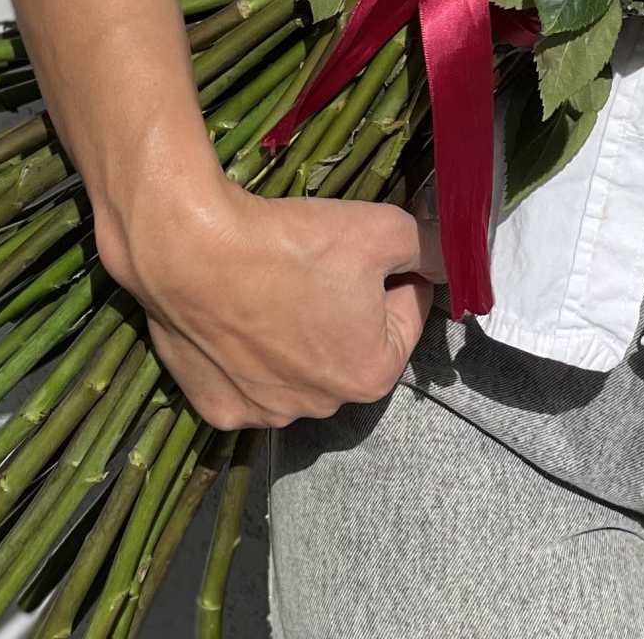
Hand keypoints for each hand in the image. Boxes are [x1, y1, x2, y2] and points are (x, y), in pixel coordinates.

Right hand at [105, 170, 447, 428]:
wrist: (192, 251)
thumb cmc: (294, 242)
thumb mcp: (384, 228)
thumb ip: (431, 246)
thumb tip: (451, 256)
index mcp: (370, 374)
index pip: (407, 313)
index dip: (397, 272)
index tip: (370, 247)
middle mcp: (321, 409)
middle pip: (353, 344)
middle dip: (349, 306)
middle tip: (320, 261)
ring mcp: (264, 414)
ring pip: (301, 364)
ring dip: (301, 330)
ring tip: (277, 282)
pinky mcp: (216, 408)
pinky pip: (248, 377)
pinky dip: (251, 349)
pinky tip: (241, 310)